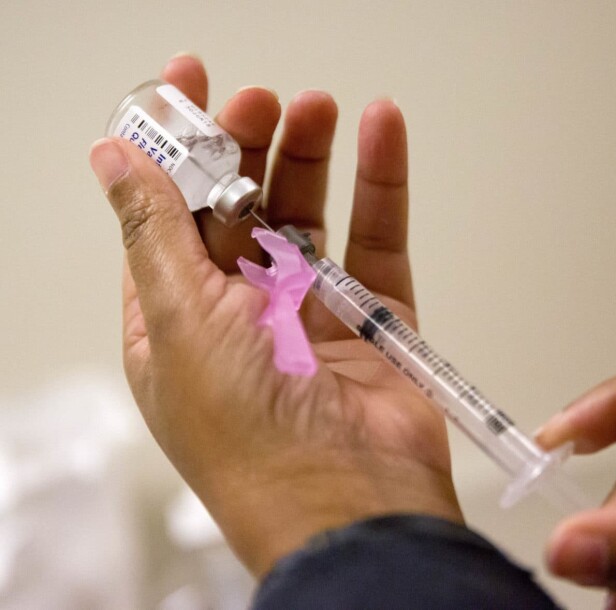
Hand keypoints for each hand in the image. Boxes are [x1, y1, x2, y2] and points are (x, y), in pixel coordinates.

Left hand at [89, 55, 461, 576]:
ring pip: (310, 218)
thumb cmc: (249, 435)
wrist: (347, 499)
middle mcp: (241, 315)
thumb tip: (110, 159)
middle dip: (247, 149)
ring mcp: (311, 315)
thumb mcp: (180, 319)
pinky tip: (381, 132)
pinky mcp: (373, 318)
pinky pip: (377, 239)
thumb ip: (152, 230)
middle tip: (261, 102)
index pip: (168, 216)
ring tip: (318, 107)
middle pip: (241, 210)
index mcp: (178, 320)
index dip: (175, 149)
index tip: (188, 85)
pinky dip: (381, 185)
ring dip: (312, 159)